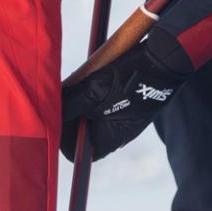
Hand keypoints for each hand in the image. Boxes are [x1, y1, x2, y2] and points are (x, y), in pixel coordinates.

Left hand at [60, 27, 192, 161]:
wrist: (164, 57)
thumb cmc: (132, 77)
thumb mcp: (96, 90)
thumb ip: (71, 104)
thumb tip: (48, 114)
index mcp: (111, 139)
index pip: (79, 153)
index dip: (63, 139)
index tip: (57, 118)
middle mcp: (114, 132)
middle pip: (80, 134)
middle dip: (68, 117)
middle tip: (65, 96)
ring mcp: (118, 116)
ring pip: (87, 116)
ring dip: (77, 102)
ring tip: (78, 84)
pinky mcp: (121, 100)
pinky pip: (97, 103)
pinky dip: (88, 93)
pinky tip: (89, 77)